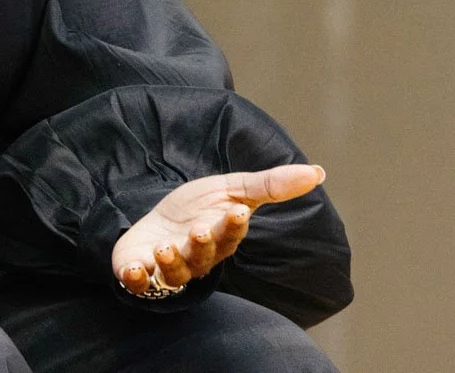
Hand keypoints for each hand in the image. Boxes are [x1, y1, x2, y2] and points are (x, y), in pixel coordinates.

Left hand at [111, 164, 325, 297]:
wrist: (155, 222)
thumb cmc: (198, 209)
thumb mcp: (232, 189)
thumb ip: (271, 185)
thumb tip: (318, 172)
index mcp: (220, 237)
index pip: (230, 234)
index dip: (233, 225)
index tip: (236, 210)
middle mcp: (197, 257)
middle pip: (203, 256)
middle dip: (202, 245)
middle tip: (199, 230)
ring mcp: (167, 267)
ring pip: (174, 273)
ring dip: (171, 262)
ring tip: (165, 248)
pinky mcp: (138, 271)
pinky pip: (139, 283)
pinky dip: (137, 278)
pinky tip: (136, 268)